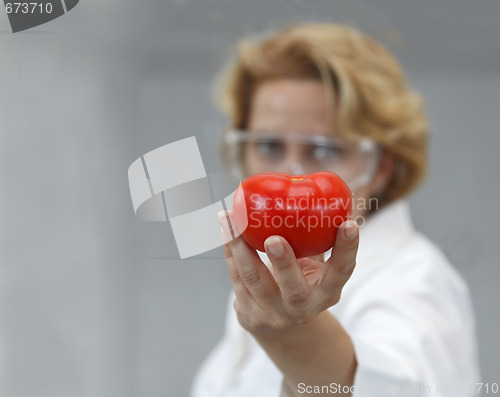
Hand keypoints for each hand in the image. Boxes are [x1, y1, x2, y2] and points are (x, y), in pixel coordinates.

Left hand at [219, 210, 358, 334]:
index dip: (347, 249)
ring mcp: (274, 315)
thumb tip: (318, 190)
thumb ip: (317, 238)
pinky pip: (237, 278)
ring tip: (232, 217)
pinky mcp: (250, 315)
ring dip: (240, 247)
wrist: (282, 327)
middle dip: (283, 264)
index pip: (341, 272)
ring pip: (254, 280)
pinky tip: (226, 228)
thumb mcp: (316, 267)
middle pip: (294, 290)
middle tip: (274, 239)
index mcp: (327, 292)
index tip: (349, 223)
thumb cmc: (302, 281)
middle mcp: (302, 307)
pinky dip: (230, 250)